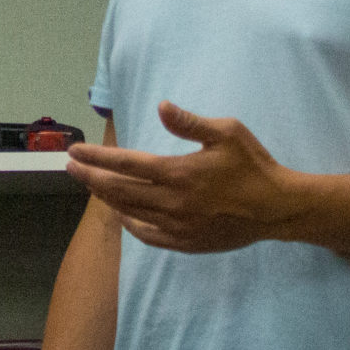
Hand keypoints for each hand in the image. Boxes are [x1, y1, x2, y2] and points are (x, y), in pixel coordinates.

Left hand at [63, 102, 304, 253]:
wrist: (278, 208)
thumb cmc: (253, 165)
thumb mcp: (227, 132)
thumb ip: (190, 122)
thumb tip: (161, 106)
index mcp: (179, 173)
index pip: (125, 165)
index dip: (96, 159)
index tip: (75, 152)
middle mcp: (173, 202)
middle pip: (120, 191)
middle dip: (91, 178)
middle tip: (71, 167)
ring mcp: (178, 226)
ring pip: (131, 213)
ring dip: (107, 199)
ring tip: (91, 186)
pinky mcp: (187, 242)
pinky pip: (150, 236)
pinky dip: (131, 225)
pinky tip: (123, 216)